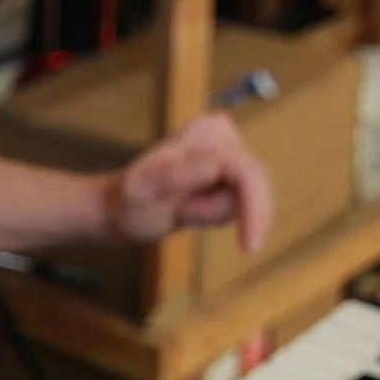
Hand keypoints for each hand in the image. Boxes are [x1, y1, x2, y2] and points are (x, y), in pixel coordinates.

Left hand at [106, 112, 273, 252]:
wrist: (123, 209)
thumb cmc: (131, 203)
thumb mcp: (144, 191)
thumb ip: (176, 176)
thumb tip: (213, 168)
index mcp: (204, 133)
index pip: (247, 170)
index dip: (254, 208)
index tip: (249, 246)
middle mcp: (221, 134)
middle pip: (257, 182)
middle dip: (238, 215)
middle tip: (222, 242)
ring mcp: (228, 151)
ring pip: (250, 195)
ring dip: (217, 214)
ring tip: (183, 212)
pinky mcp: (230, 171)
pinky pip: (242, 201)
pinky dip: (217, 214)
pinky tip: (190, 210)